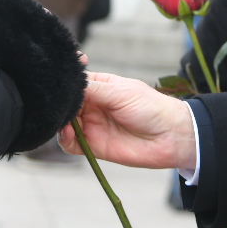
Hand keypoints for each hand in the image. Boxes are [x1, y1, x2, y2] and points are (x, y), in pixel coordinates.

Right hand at [57, 72, 195, 168]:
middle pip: (65, 103)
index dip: (64, 82)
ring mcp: (91, 125)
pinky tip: (68, 133)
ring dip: (59, 121)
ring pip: (63, 122)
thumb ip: (92, 89)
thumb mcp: (120, 92)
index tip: (56, 82)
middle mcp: (92, 105)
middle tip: (57, 104)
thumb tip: (67, 82)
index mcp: (99, 86)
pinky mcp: (93, 146)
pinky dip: (64, 138)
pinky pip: (70, 144)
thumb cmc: (151, 108)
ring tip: (63, 120)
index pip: (74, 82)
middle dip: (58, 103)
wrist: (170, 138)